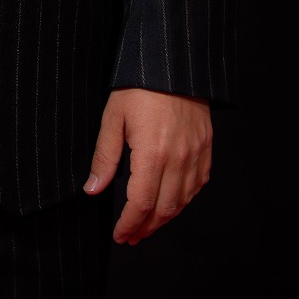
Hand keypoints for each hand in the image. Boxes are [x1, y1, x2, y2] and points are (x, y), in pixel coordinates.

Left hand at [84, 88, 210, 243]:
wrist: (173, 62)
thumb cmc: (139, 86)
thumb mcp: (113, 118)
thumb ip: (104, 158)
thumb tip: (92, 189)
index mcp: (152, 154)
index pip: (141, 205)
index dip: (129, 225)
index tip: (120, 235)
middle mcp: (178, 158)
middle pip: (164, 209)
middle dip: (146, 228)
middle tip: (131, 236)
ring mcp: (196, 152)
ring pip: (183, 200)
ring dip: (165, 218)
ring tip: (148, 224)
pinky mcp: (206, 145)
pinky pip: (199, 183)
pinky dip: (185, 199)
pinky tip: (172, 201)